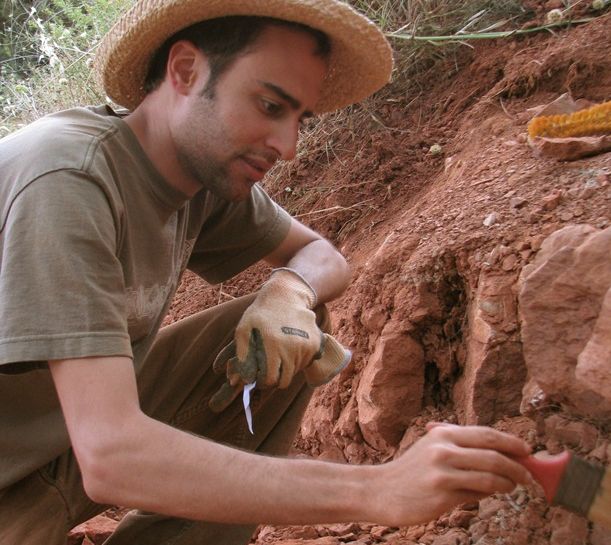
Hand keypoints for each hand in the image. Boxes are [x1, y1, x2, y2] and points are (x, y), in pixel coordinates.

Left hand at [209, 269, 350, 412]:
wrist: (286, 296)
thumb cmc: (260, 314)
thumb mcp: (243, 330)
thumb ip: (241, 357)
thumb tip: (237, 381)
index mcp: (272, 344)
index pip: (270, 379)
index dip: (262, 381)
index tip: (259, 375)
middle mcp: (292, 347)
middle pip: (284, 380)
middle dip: (274, 378)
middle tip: (268, 367)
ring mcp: (306, 346)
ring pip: (294, 372)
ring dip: (285, 368)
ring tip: (278, 352)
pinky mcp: (315, 345)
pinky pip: (304, 364)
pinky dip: (296, 361)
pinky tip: (289, 347)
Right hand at [371, 423, 531, 526]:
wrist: (382, 490)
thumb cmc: (412, 471)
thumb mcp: (431, 447)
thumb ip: (459, 445)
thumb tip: (499, 450)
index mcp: (444, 434)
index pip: (486, 434)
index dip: (511, 442)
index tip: (527, 450)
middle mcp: (444, 450)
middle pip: (493, 455)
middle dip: (517, 466)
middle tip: (528, 474)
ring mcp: (443, 472)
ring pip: (490, 477)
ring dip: (508, 483)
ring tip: (512, 486)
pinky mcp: (442, 495)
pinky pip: (476, 494)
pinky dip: (489, 494)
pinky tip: (489, 494)